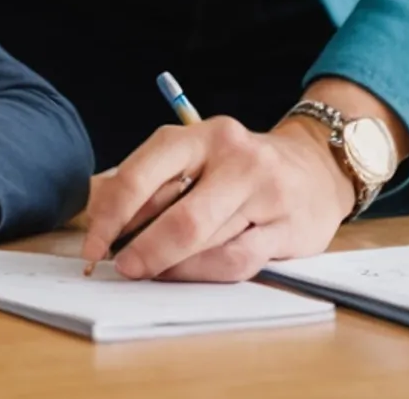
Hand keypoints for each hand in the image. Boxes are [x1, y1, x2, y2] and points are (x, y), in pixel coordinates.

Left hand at [76, 115, 354, 282]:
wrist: (315, 169)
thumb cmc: (238, 168)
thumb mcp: (194, 156)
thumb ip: (149, 179)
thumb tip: (97, 211)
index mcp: (199, 136)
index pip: (142, 175)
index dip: (110, 216)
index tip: (93, 246)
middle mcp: (235, 158)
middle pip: (179, 217)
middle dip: (141, 249)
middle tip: (121, 267)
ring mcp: (266, 193)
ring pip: (207, 242)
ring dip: (170, 264)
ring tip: (149, 270)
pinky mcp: (288, 228)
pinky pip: (236, 261)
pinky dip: (203, 272)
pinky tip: (185, 273)